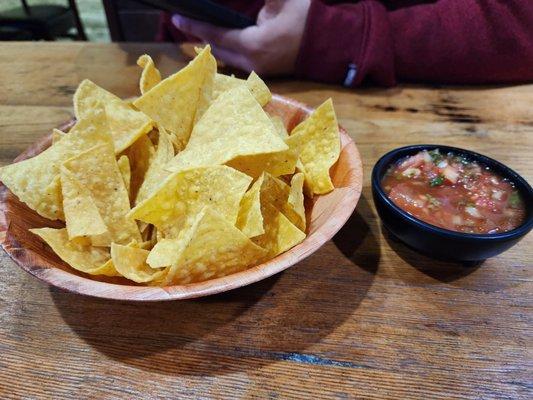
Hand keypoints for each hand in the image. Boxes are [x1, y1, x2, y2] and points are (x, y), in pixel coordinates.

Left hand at [172, 0, 310, 75]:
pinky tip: (217, 41)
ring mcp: (258, 70)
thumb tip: (234, 4)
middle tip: (182, 21)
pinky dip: (224, 50)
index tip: (176, 18)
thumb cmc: (307, 18)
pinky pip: (236, 61)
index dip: (196, 25)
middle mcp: (252, 62)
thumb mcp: (281, 0)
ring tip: (196, 30)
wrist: (331, 44)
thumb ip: (260, 1)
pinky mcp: (264, 72)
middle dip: (199, 35)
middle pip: (217, 49)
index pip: (217, 34)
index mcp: (254, 44)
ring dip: (211, 43)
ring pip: (226, 57)